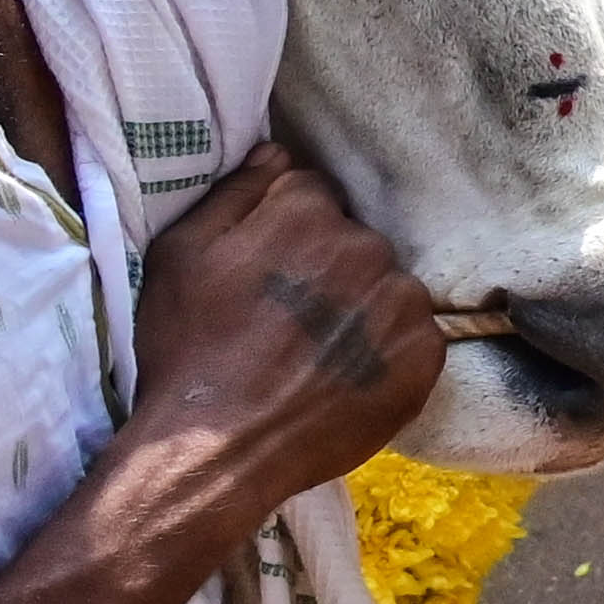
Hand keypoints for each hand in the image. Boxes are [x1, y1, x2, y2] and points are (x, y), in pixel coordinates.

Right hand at [123, 151, 444, 509]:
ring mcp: (401, 302)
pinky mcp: (424, 355)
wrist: (212, 451)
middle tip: (288, 323)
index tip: (268, 276)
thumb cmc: (186, 350)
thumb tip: (279, 151)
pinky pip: (412, 338)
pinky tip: (345, 380)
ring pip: (387, 289)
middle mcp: (366, 246)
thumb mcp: (179, 255)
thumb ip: (235, 192)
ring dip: (362, 312)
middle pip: (356, 242)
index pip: (315, 197)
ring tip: (315, 358)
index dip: (289, 235)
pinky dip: (386, 355)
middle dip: (328, 271)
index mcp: (307, 213)